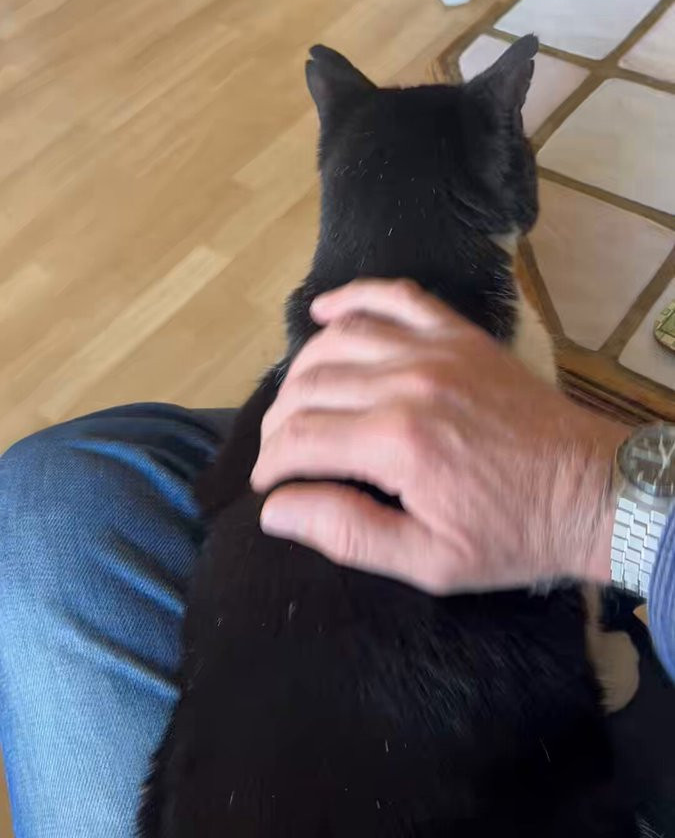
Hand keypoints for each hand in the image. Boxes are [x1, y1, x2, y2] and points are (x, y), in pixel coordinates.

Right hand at [251, 280, 625, 593]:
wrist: (591, 490)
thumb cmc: (511, 535)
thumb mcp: (428, 563)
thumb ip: (346, 532)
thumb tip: (275, 509)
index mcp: (396, 443)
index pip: (299, 438)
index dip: (269, 464)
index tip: (267, 487)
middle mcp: (408, 382)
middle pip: (309, 386)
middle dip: (277, 421)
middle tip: (277, 453)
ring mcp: (435, 349)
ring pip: (339, 339)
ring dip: (302, 368)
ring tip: (294, 402)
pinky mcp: (459, 335)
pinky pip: (396, 297)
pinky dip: (354, 296)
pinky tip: (324, 310)